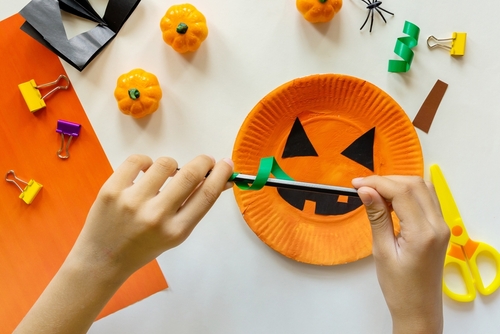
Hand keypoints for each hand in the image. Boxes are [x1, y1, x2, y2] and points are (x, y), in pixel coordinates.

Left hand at [14, 154, 233, 333]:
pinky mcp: (111, 190)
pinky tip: (145, 172)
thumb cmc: (144, 246)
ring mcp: (132, 202)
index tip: (227, 163)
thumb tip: (219, 179)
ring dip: (171, 164)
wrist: (103, 260)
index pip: (206, 195)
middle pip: (190, 175)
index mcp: (176, 231)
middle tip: (205, 161)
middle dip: (203, 162)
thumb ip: (194, 207)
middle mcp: (156, 216)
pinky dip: (146, 162)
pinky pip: (137, 160)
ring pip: (164, 163)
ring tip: (165, 175)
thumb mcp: (175, 233)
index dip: (220, 175)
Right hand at [352, 176, 449, 333]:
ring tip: (375, 193)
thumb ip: (377, 217)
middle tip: (362, 187)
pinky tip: (390, 201)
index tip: (356, 184)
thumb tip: (366, 191)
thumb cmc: (399, 288)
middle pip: (415, 184)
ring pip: (423, 188)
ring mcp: (442, 226)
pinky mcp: (439, 228)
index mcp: (423, 233)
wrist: (418, 309)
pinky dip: (408, 193)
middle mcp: (438, 225)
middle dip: (386, 180)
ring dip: (398, 184)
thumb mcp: (382, 251)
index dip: (377, 183)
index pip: (402, 192)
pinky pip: (426, 199)